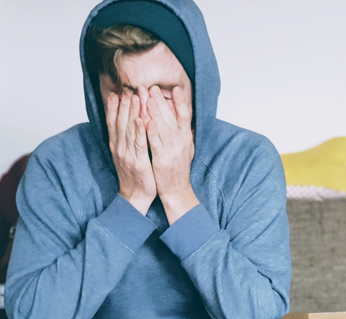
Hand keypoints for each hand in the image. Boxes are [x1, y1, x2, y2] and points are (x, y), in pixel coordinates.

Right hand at [105, 92, 156, 214]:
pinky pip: (139, 144)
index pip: (113, 123)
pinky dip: (139, 131)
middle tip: (127, 88)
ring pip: (129, 130)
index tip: (116, 93)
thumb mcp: (125, 156)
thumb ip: (124, 140)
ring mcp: (128, 155)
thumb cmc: (133, 175)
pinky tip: (141, 120)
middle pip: (120, 122)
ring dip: (132, 112)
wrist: (134, 196)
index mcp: (116, 146)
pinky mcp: (138, 162)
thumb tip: (126, 124)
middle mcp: (119, 148)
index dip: (114, 107)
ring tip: (134, 97)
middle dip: (124, 104)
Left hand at [146, 85, 194, 201]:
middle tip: (152, 87)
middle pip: (171, 117)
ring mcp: (172, 150)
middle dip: (161, 101)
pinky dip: (152, 131)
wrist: (176, 189)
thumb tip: (183, 118)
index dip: (181, 102)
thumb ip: (183, 133)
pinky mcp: (162, 159)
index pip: (185, 116)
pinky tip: (146, 121)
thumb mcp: (186, 149)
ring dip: (155, 112)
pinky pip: (156, 143)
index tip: (175, 88)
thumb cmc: (178, 169)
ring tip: (147, 97)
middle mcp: (181, 142)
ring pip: (163, 127)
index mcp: (186, 138)